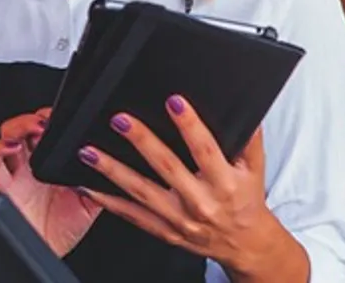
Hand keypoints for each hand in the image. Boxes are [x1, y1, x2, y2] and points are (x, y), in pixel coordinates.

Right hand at [0, 108, 100, 256]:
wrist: (47, 253)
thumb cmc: (65, 228)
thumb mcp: (91, 200)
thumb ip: (100, 180)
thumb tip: (114, 162)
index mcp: (53, 162)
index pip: (49, 129)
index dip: (53, 117)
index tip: (64, 115)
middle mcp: (32, 163)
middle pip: (26, 126)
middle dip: (35, 117)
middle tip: (47, 121)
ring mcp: (16, 172)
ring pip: (7, 135)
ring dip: (18, 126)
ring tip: (34, 128)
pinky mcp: (2, 187)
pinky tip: (10, 146)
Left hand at [76, 95, 306, 280]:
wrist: (244, 243)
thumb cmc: (246, 201)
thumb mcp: (255, 168)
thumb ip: (250, 139)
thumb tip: (247, 112)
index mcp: (223, 182)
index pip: (205, 149)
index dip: (190, 125)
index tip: (174, 102)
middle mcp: (200, 201)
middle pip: (167, 167)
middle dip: (142, 142)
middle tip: (121, 120)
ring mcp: (179, 219)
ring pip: (141, 192)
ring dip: (113, 171)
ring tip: (91, 152)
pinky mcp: (165, 231)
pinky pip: (133, 216)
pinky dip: (108, 202)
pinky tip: (90, 186)